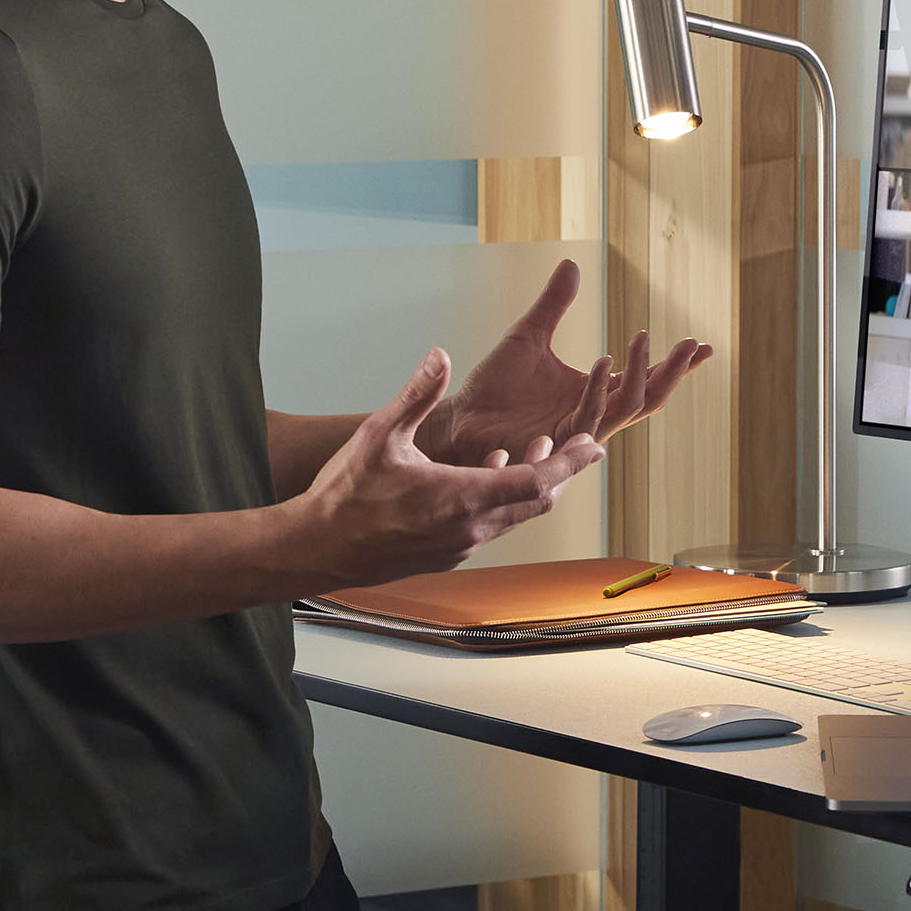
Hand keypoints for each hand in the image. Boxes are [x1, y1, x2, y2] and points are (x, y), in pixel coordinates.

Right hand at [292, 351, 603, 590]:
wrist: (317, 549)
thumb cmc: (344, 496)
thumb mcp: (380, 436)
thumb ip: (416, 394)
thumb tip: (440, 356)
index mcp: (461, 498)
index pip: (535, 481)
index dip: (569, 462)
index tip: (594, 445)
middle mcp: (469, 528)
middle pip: (535, 501)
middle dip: (559, 471)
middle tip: (577, 444)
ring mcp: (459, 546)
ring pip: (514, 515)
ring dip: (528, 484)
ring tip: (536, 450)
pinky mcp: (446, 554)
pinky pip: (489, 525)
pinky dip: (502, 499)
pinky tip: (488, 474)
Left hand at [414, 258, 714, 469]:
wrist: (461, 417)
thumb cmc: (495, 385)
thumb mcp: (528, 334)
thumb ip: (554, 304)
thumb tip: (573, 264)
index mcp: (593, 392)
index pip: (645, 378)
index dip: (675, 364)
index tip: (703, 344)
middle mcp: (592, 413)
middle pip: (648, 397)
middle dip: (672, 372)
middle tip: (692, 345)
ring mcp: (576, 429)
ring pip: (625, 408)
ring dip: (639, 374)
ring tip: (642, 338)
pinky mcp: (556, 439)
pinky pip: (586, 417)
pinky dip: (597, 389)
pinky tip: (603, 360)